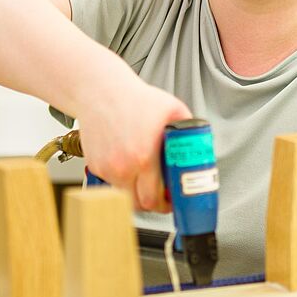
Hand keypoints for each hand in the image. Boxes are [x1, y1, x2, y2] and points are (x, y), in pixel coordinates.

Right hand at [73, 77, 191, 211]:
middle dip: (153, 203)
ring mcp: (106, 168)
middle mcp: (122, 167)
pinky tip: (128, 164)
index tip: (171, 200)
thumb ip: (189, 131)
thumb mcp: (173, 109)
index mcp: (144, 157)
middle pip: (139, 205)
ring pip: (124, 195)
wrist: (101, 91)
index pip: (154, 199)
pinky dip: (121, 180)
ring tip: (144, 178)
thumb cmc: (135, 99)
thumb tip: (202, 146)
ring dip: (136, 191)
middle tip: (161, 194)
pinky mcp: (94, 165)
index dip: (165, 204)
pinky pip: (111, 183)